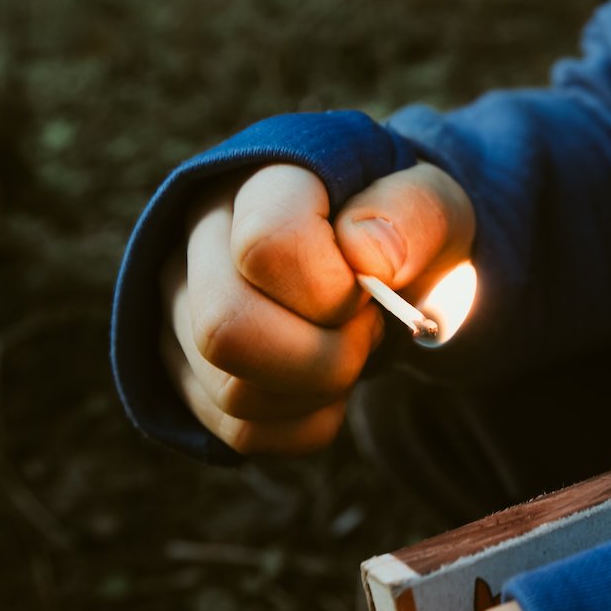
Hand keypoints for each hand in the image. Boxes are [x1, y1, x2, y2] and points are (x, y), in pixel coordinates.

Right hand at [160, 162, 474, 454]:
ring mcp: (179, 307)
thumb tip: (367, 258)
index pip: (266, 245)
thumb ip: (411, 213)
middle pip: (226, 330)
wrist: (378, 261)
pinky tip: (328, 384)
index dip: (333, 289)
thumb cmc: (401, 226)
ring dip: (321, 391)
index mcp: (259, 175)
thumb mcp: (431, 202)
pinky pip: (243, 434)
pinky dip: (308, 424)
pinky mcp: (187, 373)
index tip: (371, 285)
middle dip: (325, 355)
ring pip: (232, 392)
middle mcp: (198, 235)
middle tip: (367, 329)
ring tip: (349, 347)